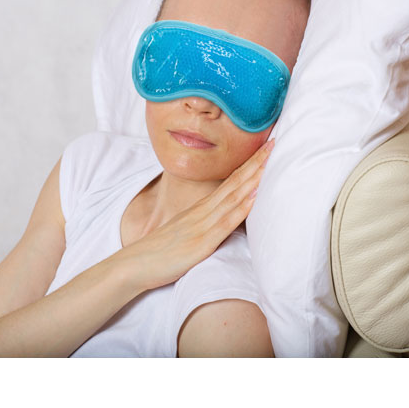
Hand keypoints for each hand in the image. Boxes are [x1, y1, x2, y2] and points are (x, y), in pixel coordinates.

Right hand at [119, 138, 274, 291]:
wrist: (135, 264)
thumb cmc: (160, 251)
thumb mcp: (185, 231)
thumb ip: (202, 222)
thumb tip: (220, 217)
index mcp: (201, 208)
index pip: (230, 181)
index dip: (248, 165)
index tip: (264, 149)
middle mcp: (203, 211)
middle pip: (234, 182)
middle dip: (256, 163)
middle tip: (273, 143)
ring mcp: (202, 225)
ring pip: (233, 196)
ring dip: (252, 178)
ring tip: (269, 161)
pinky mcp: (201, 243)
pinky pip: (225, 223)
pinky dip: (241, 208)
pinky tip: (253, 196)